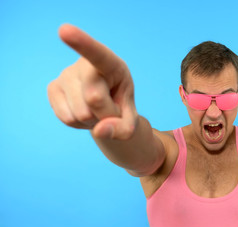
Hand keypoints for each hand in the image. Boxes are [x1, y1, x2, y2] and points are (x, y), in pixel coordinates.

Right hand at [47, 24, 137, 139]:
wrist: (105, 110)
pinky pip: (66, 118)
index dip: (82, 43)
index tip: (64, 30)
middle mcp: (85, 64)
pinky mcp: (52, 88)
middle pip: (94, 97)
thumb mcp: (131, 122)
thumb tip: (99, 130)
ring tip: (96, 110)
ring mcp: (66, 74)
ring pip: (80, 113)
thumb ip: (123, 129)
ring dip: (92, 121)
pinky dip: (78, 124)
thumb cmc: (121, 109)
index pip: (98, 53)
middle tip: (110, 108)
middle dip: (106, 113)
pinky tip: (83, 114)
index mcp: (112, 64)